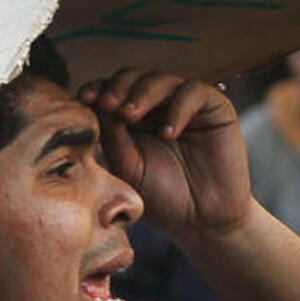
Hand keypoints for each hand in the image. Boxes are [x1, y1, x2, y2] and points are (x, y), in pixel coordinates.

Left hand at [78, 70, 250, 243]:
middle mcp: (157, 107)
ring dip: (142, 93)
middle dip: (117, 88)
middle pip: (134, 78)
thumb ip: (113, 137)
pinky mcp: (214, 109)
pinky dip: (178, 107)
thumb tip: (98, 106)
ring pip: (161, 80)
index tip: (85, 99)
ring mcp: (185, 105)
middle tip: (107, 104)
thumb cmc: (161, 199)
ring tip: (129, 115)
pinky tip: (168, 132)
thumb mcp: (127, 167)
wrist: (200, 222)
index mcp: (131, 119)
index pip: (112, 92)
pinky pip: (195, 92)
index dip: (98, 89)